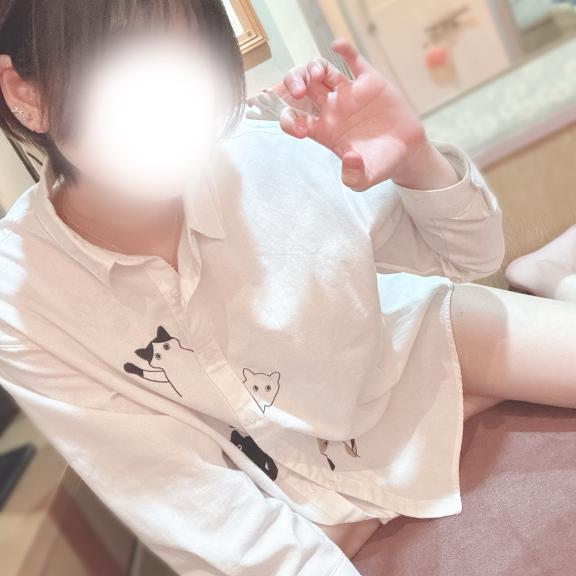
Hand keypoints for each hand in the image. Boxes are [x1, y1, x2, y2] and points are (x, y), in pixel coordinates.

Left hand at [278, 40, 456, 191]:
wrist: (407, 151)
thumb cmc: (380, 164)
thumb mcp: (365, 179)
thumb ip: (353, 176)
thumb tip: (349, 159)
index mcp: (323, 131)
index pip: (297, 120)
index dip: (290, 120)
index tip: (298, 126)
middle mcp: (332, 109)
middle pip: (302, 89)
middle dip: (294, 85)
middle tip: (299, 92)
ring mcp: (349, 93)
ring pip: (322, 72)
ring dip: (314, 68)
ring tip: (318, 74)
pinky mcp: (369, 82)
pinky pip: (353, 60)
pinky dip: (344, 50)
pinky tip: (337, 46)